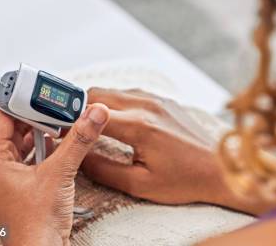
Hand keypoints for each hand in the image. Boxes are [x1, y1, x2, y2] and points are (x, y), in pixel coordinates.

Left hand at [0, 104, 109, 245]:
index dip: (21, 100)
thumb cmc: (35, 223)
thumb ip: (79, 140)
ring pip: (25, 143)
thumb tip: (94, 114)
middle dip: (38, 115)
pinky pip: (34, 158)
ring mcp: (10, 178)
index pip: (3, 116)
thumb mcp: (60, 173)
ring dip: (44, 131)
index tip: (40, 90)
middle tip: (59, 104)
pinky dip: (48, 148)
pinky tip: (64, 143)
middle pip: (15, 128)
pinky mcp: (24, 187)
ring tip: (64, 120)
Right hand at [82, 88, 271, 214]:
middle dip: (78, 108)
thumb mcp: (140, 184)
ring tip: (88, 125)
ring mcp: (158, 100)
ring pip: (114, 92)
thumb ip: (103, 169)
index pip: (89, 112)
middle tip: (67, 125)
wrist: (222, 168)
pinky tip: (114, 121)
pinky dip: (116, 104)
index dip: (67, 118)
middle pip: (97, 94)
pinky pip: (131, 94)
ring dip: (97, 104)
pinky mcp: (165, 101)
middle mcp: (148, 105)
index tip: (53, 125)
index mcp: (139, 126)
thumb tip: (78, 158)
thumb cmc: (187, 179)